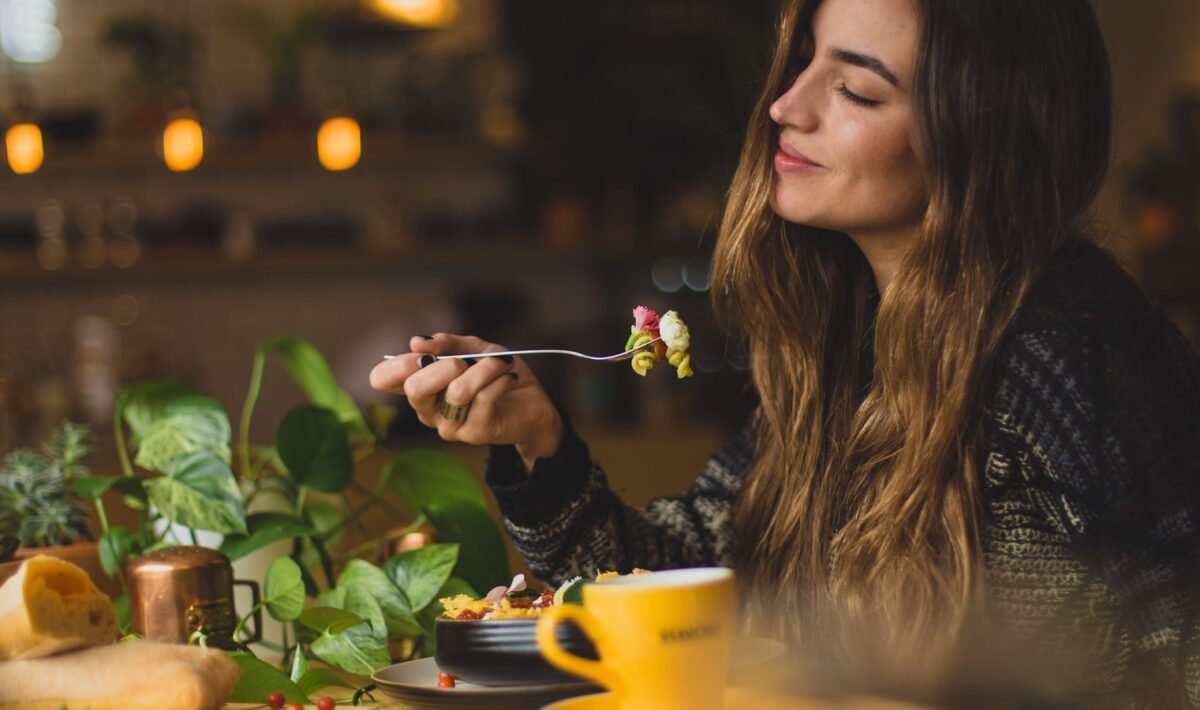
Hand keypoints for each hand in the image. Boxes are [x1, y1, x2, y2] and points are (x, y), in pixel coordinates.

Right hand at [369, 333, 562, 468]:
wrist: (532, 404)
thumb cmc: (497, 375)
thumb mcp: (473, 349)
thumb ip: (447, 343)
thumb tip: (417, 342)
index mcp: (420, 387)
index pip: (382, 379)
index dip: (397, 363)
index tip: (422, 353)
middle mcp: (427, 410)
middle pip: (414, 388)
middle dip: (443, 366)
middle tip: (464, 361)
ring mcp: (449, 426)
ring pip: (457, 391)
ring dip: (483, 369)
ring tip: (500, 363)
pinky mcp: (474, 433)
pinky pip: (484, 398)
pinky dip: (499, 379)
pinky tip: (508, 377)